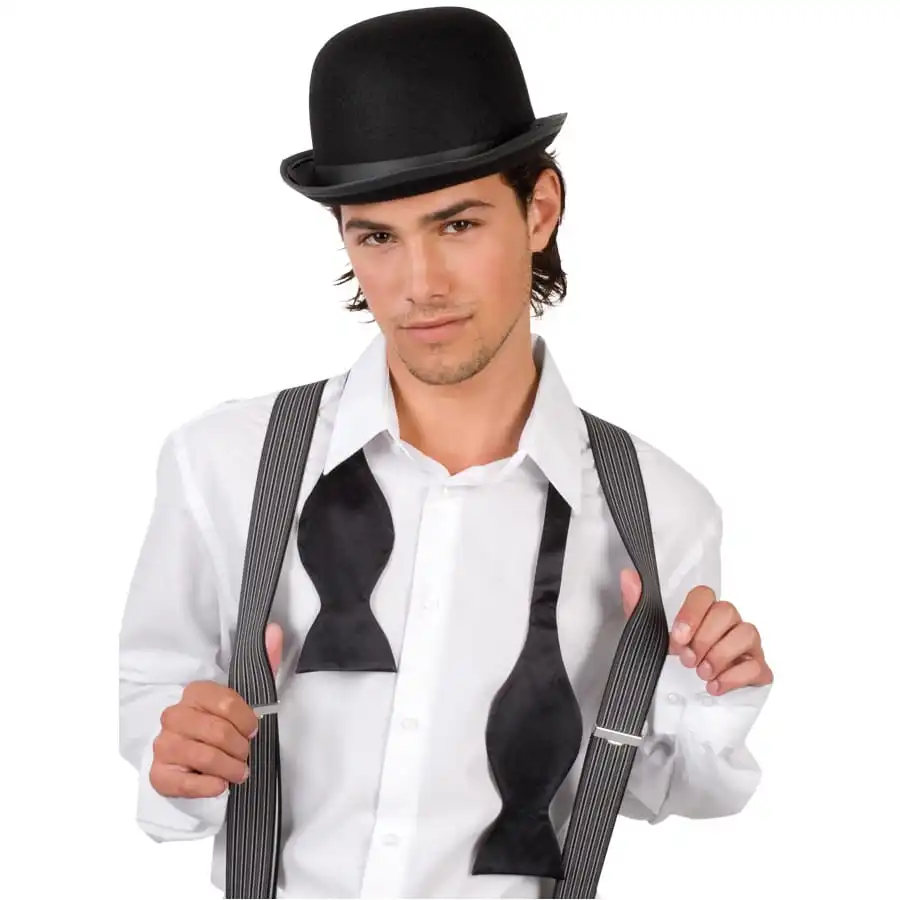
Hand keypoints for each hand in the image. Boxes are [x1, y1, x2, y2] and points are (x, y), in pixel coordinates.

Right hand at [149, 623, 282, 798]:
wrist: (192, 762)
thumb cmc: (222, 726)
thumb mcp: (247, 695)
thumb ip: (265, 662)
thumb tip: (274, 630)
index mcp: (194, 692)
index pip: (227, 704)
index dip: (247, 721)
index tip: (253, 730)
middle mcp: (174, 716)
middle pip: (219, 732)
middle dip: (241, 748)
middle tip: (246, 755)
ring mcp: (163, 745)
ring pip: (207, 758)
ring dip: (231, 768)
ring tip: (238, 771)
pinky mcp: (159, 774)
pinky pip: (190, 784)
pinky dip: (212, 786)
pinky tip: (219, 784)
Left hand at [620, 569, 771, 695]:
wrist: (683, 709)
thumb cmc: (671, 666)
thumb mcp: (648, 637)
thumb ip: (638, 606)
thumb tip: (627, 576)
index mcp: (703, 613)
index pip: (705, 594)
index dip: (692, 614)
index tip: (677, 638)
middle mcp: (728, 624)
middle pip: (727, 611)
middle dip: (704, 638)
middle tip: (687, 660)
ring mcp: (747, 647)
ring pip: (747, 633)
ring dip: (720, 655)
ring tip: (701, 673)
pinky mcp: (758, 671)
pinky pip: (758, 665)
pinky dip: (735, 676)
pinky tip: (715, 686)